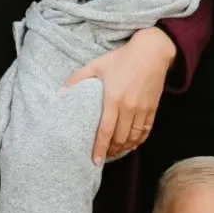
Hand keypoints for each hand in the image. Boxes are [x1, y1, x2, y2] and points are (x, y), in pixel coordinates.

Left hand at [67, 27, 175, 163]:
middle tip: (102, 157)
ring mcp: (142, 110)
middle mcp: (129, 108)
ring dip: (123, 148)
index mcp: (113, 99)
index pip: (105, 131)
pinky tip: (131, 145)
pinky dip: (137, 141)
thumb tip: (60, 93)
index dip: (100, 148)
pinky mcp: (152, 109)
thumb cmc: (122, 58)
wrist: (152, 52)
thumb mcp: (97, 65)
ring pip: (133, 138)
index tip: (95, 161)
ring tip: (114, 152)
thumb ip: (78, 79)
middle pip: (119, 139)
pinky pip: (145, 132)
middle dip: (110, 151)